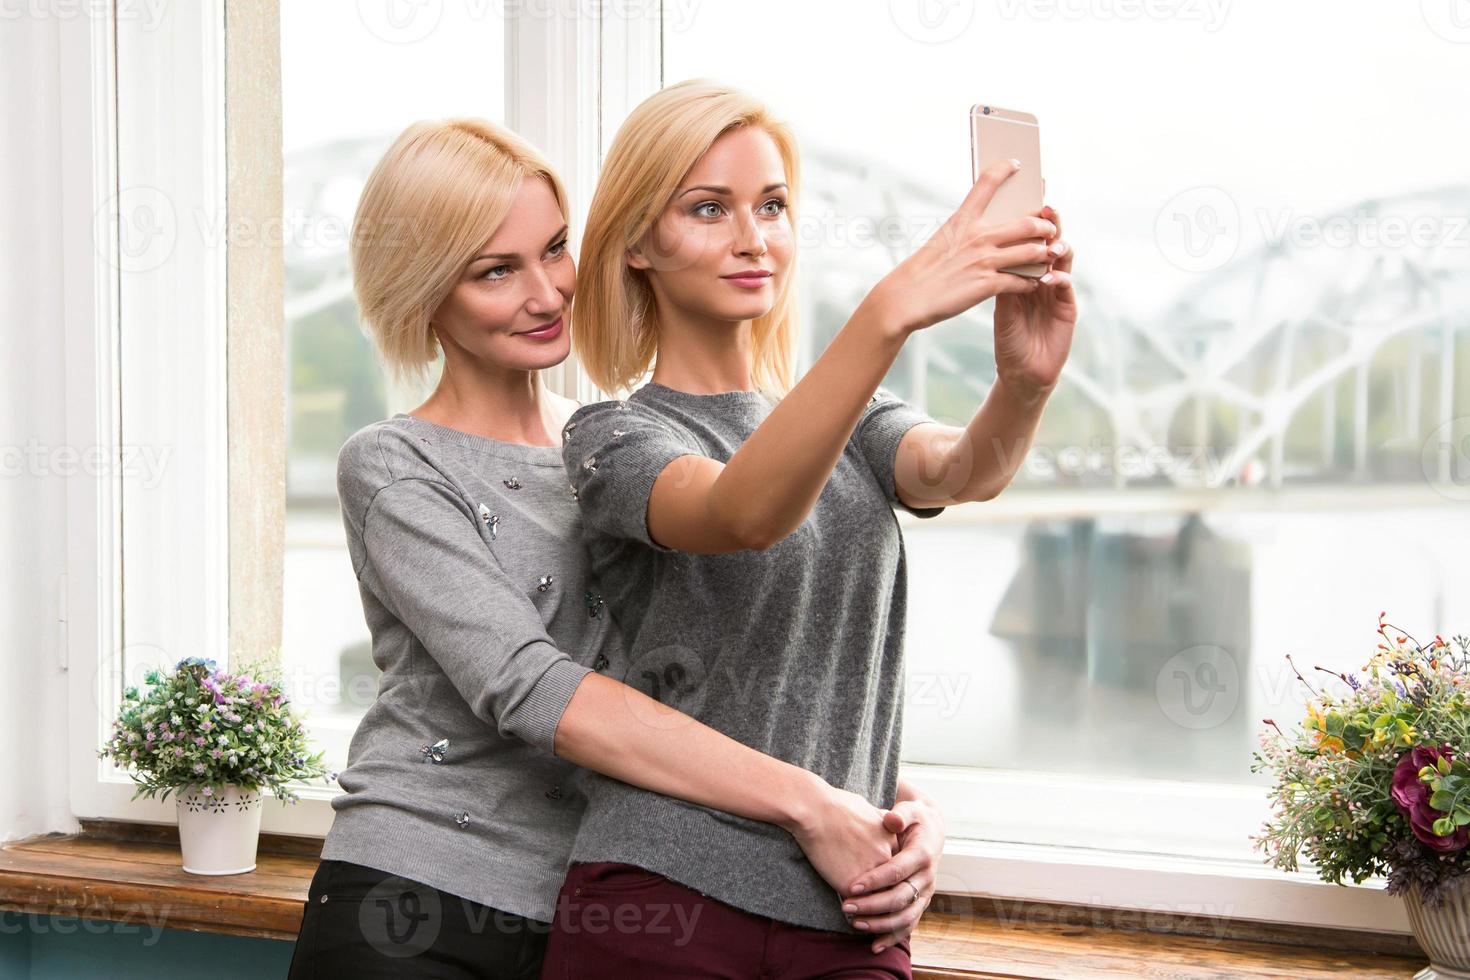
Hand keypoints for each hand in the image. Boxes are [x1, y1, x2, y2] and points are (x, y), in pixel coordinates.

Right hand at [789, 783, 897, 903]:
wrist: (816, 810)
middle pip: (893, 888)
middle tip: (881, 910)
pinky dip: (854, 911)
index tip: (883, 886)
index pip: (899, 870)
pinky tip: (849, 913)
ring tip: (864, 918)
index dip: (891, 879)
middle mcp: (886, 860)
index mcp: (892, 843)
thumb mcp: (869, 809)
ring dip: (872, 910)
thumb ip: (882, 822)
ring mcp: (871, 874)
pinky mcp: (851, 886)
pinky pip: (856, 905)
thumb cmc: (837, 805)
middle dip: (887, 899)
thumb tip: (886, 822)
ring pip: (878, 901)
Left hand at [841, 798, 944, 953]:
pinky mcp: (920, 903)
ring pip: (905, 916)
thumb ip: (900, 814)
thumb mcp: (910, 810)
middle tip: (846, 907)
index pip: (897, 871)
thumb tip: (891, 820)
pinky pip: (909, 924)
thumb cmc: (914, 818)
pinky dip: (892, 937)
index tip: (852, 886)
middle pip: (900, 897)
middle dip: (872, 905)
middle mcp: (927, 877)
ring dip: (880, 924)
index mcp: (923, 854)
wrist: (931, 830)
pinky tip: (874, 945)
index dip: (875, 880)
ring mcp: (925, 893)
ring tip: (855, 924)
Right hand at [866, 158, 1059, 336]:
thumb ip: (968, 231)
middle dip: (1046, 226)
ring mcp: (985, 260)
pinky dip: (1032, 281)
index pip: (987, 183)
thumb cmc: (923, 269)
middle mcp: (978, 235)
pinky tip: (1034, 282)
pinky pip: (1022, 281)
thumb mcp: (944, 239)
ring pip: (1032, 252)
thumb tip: (989, 228)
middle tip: (1050, 229)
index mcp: (964, 219)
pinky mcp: (988, 284)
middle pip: (1027, 222)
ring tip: (1050, 255)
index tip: (1017, 163)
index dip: (1005, 169)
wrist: (907, 297)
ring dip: (1046, 254)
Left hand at [993, 203, 1077, 404]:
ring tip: (1051, 242)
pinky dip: (1059, 279)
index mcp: (1025, 273)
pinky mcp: (1068, 307)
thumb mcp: (1000, 306)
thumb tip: (991, 250)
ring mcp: (1058, 290)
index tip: (1025, 198)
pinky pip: (1065, 287)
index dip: (1029, 221)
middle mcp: (1044, 277)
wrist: (1021, 372)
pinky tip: (1052, 276)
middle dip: (1049, 224)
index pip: (1028, 241)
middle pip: (1049, 244)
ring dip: (1059, 249)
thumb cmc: (1009, 339)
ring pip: (1063, 261)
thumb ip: (1002, 280)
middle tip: (1046, 207)